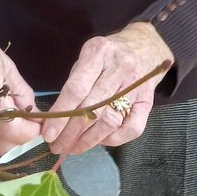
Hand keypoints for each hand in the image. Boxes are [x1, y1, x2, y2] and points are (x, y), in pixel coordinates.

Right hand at [0, 4, 40, 154]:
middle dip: (24, 140)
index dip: (32, 131)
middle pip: (4, 146)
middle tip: (32, 125)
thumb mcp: (6, 64)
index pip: (13, 129)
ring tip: (18, 120)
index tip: (42, 124)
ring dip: (10, 139)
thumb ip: (22, 92)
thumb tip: (36, 113)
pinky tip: (1, 117)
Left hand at [41, 22, 173, 155]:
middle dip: (70, 133)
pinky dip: (114, 140)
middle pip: (92, 108)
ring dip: (89, 140)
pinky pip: (132, 128)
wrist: (144, 46)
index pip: (77, 88)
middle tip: (57, 146)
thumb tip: (55, 118)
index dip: (60, 114)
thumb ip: (74, 82)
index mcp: (99, 53)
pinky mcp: (148, 102)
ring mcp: (136, 86)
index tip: (48, 133)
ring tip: (72, 148)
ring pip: (111, 121)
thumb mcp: (87, 56)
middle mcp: (120, 69)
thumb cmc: (108, 54)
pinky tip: (99, 141)